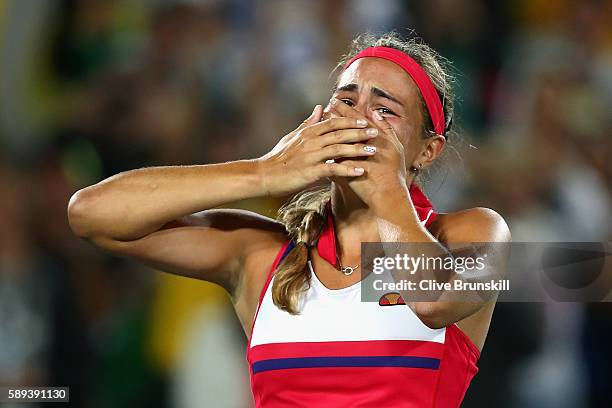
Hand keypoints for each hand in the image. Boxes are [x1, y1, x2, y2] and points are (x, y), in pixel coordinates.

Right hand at [257, 105, 379, 196]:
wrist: (263, 175)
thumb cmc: (278, 158)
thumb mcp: (293, 137)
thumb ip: (308, 122)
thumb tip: (320, 107)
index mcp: (308, 133)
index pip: (333, 122)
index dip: (350, 121)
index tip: (366, 121)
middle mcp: (311, 141)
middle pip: (339, 133)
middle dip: (359, 132)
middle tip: (376, 132)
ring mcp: (310, 156)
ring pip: (338, 149)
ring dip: (357, 149)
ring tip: (373, 151)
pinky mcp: (310, 171)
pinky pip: (332, 168)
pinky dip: (347, 170)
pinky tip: (360, 171)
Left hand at [325, 99, 410, 209]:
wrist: (387, 194)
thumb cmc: (393, 172)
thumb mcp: (395, 147)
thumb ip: (386, 128)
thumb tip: (376, 113)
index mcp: (375, 137)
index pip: (356, 119)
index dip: (345, 109)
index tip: (336, 101)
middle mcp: (361, 144)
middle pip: (343, 127)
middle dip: (333, 116)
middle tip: (323, 107)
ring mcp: (351, 158)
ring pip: (335, 142)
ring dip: (326, 133)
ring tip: (317, 125)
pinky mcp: (344, 170)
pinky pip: (330, 160)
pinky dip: (323, 154)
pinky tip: (315, 149)